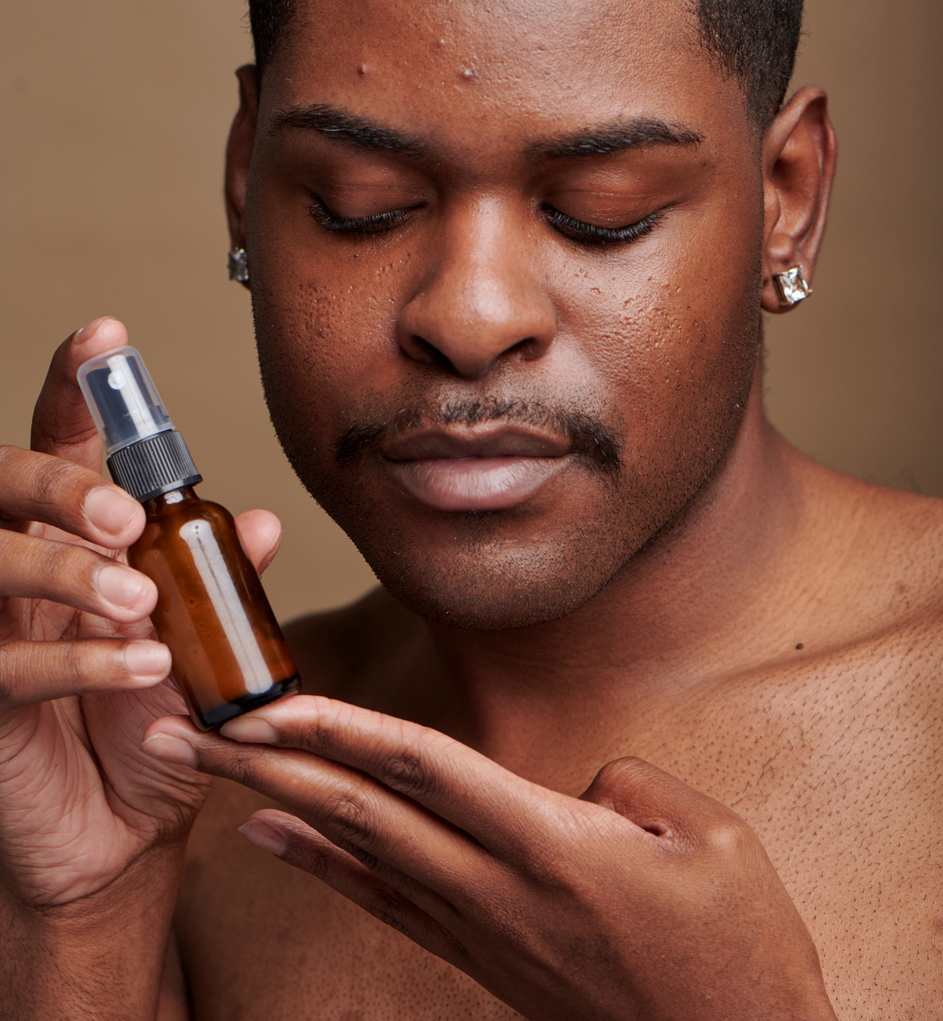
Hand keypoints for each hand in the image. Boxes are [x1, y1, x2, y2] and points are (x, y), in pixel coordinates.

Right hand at [0, 317, 281, 908]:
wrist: (121, 832)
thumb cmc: (153, 722)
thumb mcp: (200, 648)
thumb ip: (222, 586)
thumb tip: (257, 522)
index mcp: (72, 541)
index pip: (59, 446)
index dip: (74, 388)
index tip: (107, 338)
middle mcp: (21, 573)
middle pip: (2, 488)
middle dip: (57, 485)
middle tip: (123, 515)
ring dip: (66, 573)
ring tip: (135, 599)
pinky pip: (9, 666)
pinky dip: (81, 663)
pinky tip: (141, 667)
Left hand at [144, 696, 837, 1020]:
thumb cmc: (739, 949)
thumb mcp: (712, 837)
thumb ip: (624, 784)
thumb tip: (570, 791)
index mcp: (553, 846)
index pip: (425, 769)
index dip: (342, 730)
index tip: (272, 700)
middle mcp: (499, 889)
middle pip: (363, 811)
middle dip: (271, 765)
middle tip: (193, 728)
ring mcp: (483, 932)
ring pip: (362, 855)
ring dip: (280, 805)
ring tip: (215, 771)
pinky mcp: (483, 959)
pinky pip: (386, 905)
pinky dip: (324, 866)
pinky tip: (278, 840)